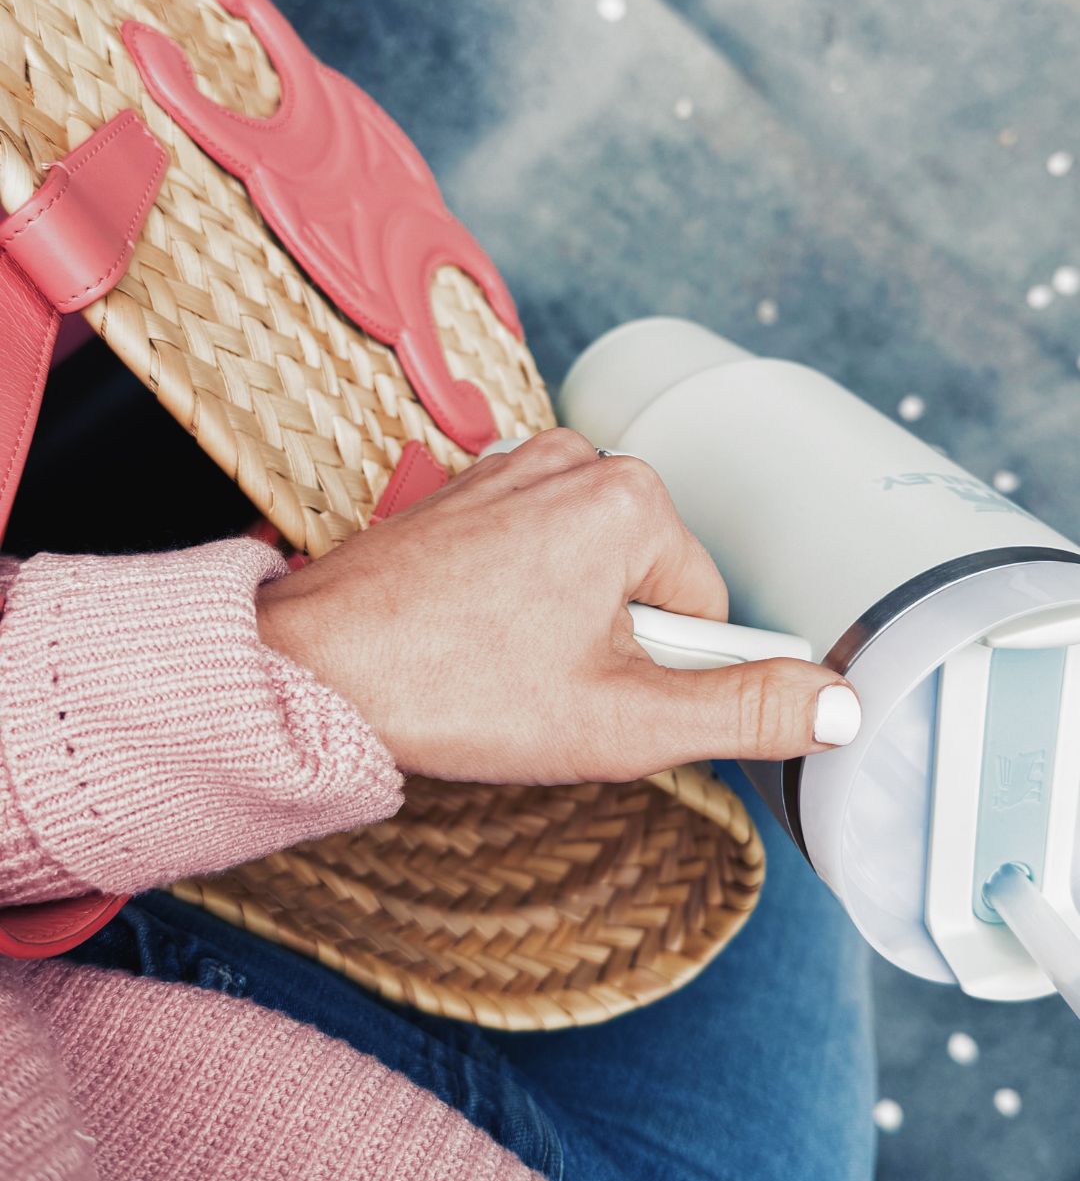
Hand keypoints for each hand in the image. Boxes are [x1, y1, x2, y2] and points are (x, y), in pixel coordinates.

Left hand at [257, 428, 859, 783]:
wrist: (311, 669)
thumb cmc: (452, 688)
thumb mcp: (625, 721)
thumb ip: (745, 710)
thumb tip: (838, 704)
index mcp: (630, 498)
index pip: (707, 609)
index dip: (662, 674)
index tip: (596, 695)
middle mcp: (576, 459)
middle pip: (649, 584)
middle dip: (612, 646)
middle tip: (539, 687)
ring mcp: (514, 467)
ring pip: (591, 572)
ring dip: (564, 625)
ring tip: (495, 664)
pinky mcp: (468, 488)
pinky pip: (535, 554)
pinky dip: (516, 601)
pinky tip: (468, 636)